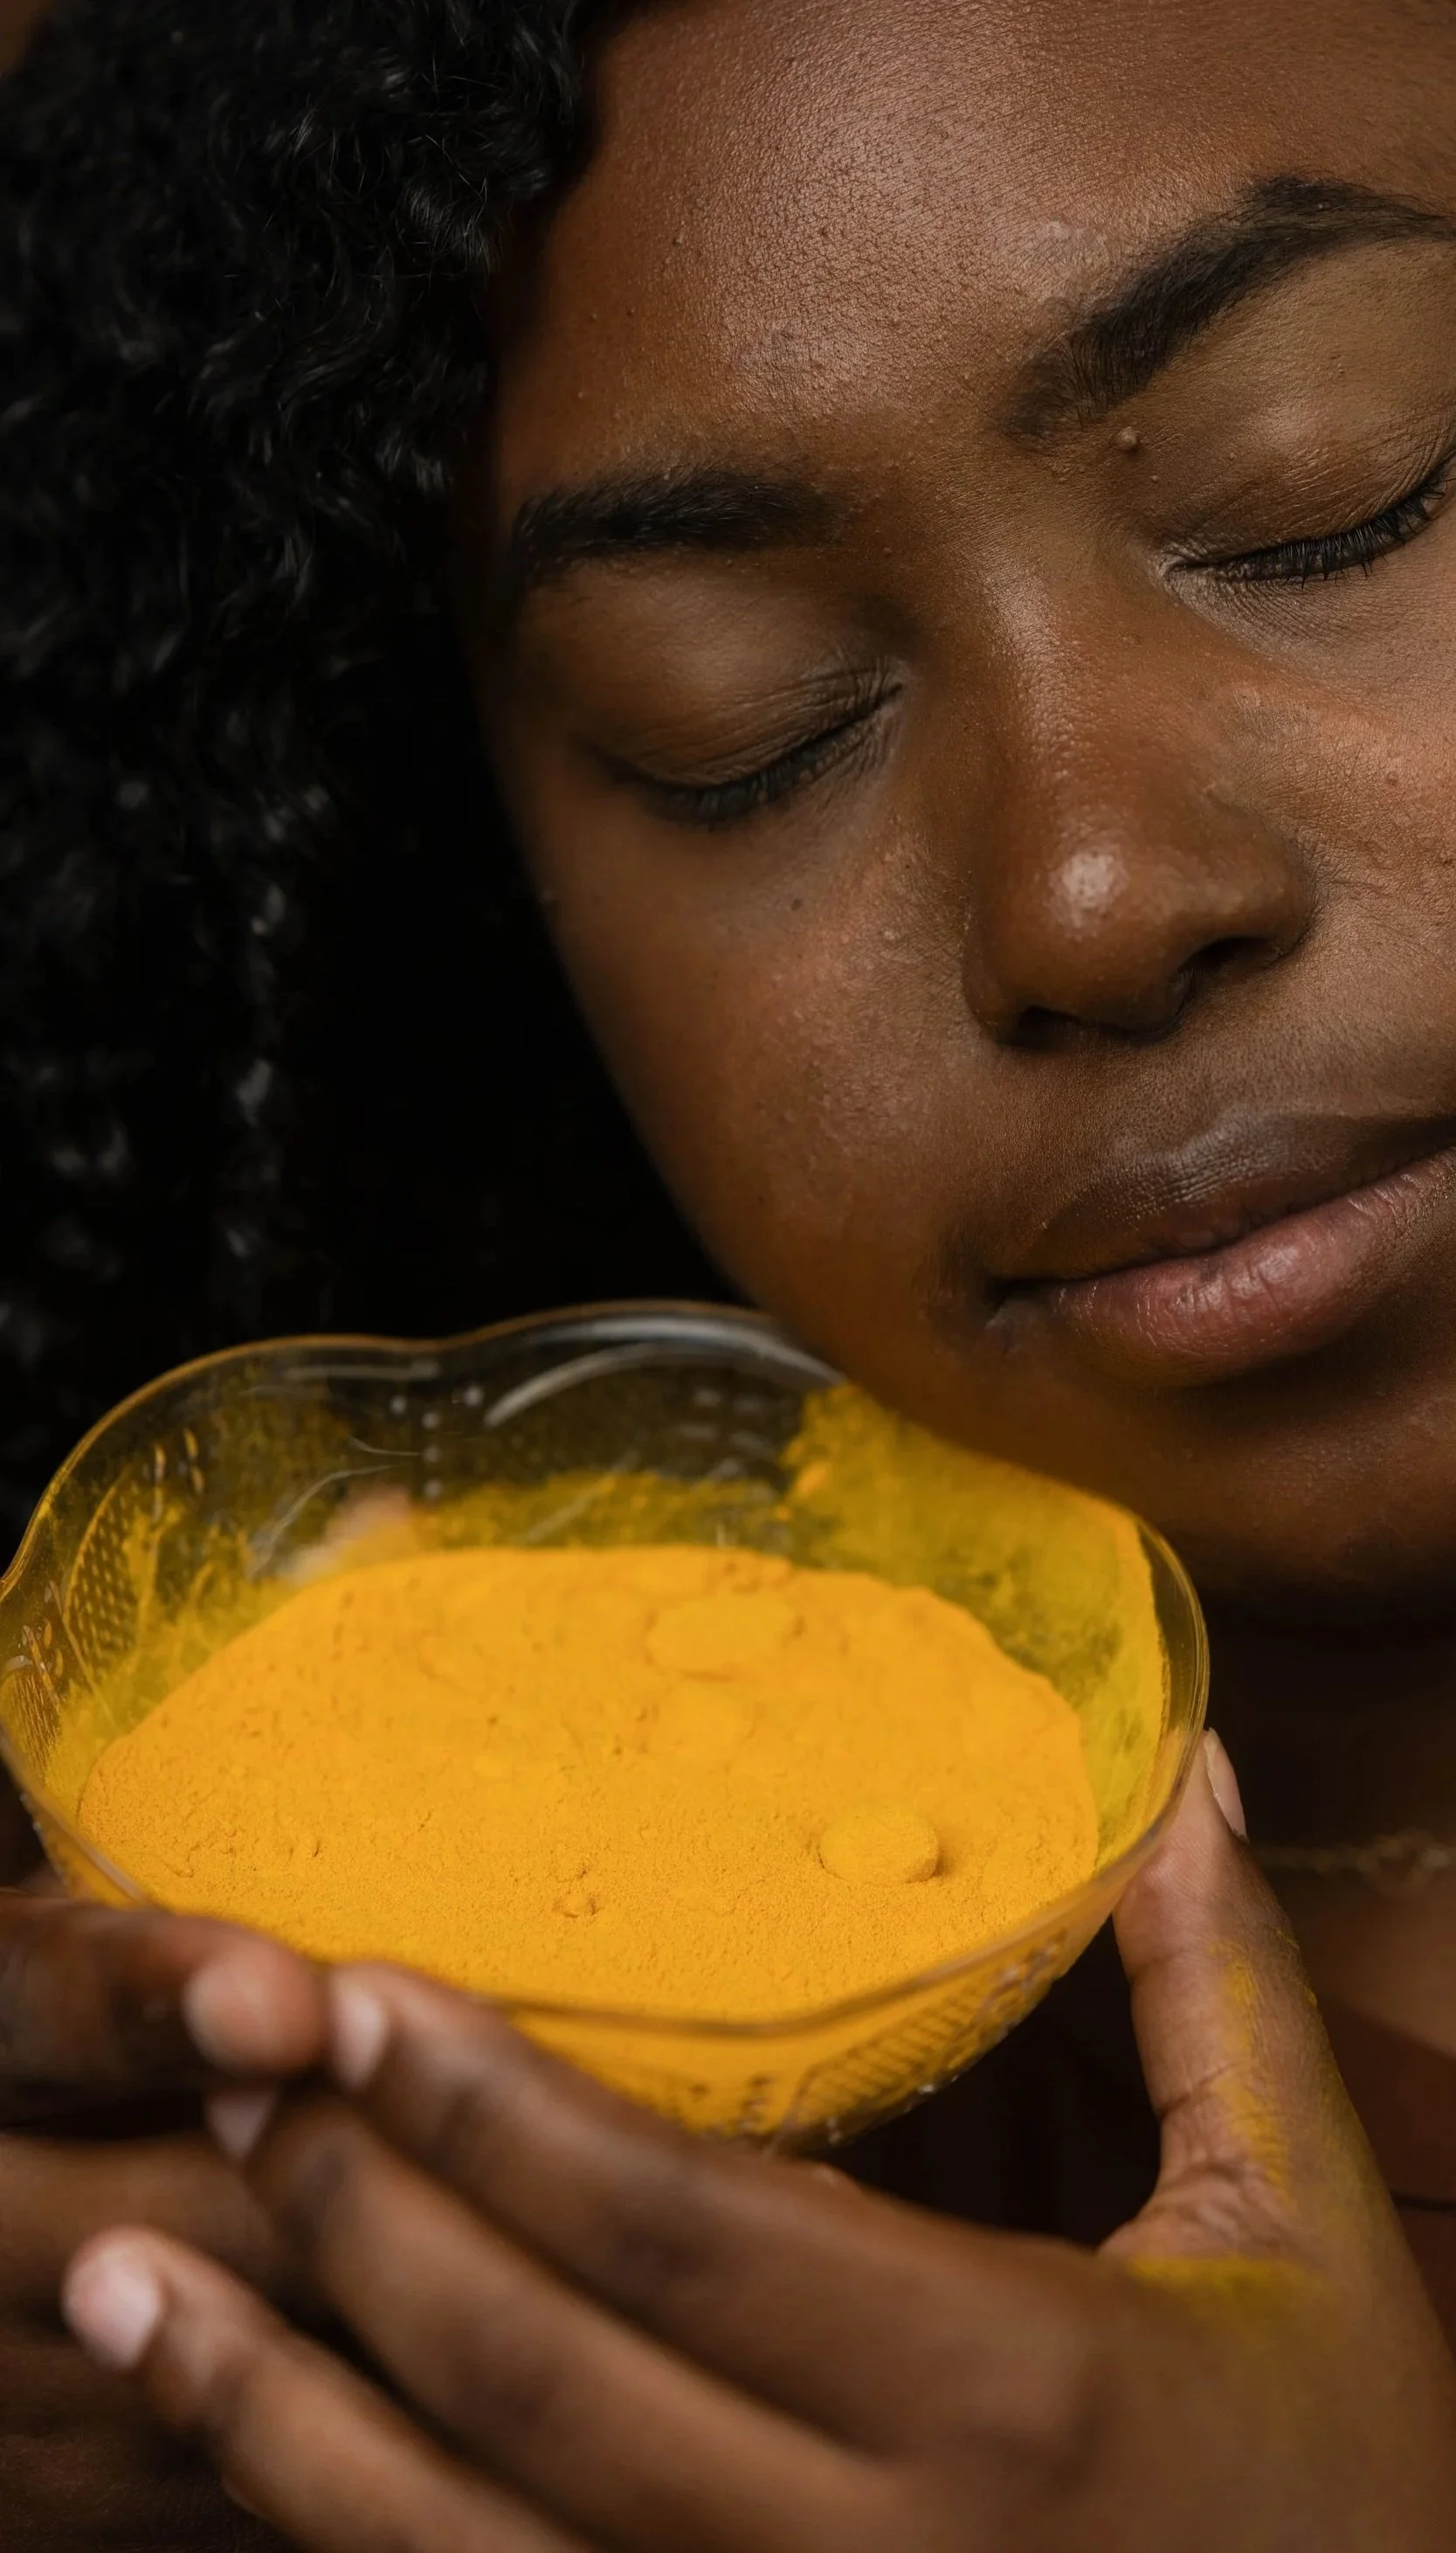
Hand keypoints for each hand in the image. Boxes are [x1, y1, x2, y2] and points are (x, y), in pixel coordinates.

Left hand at [60, 1740, 1455, 2551]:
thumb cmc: (1337, 2499)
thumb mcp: (1306, 2240)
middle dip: (356, 2223)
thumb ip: (1218, 1996)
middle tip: (224, 2080)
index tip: (359, 1993)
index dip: (503, 2117)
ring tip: (122, 2284)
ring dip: (272, 2425)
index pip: (690, 2229)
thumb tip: (1186, 1768)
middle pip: (542, 2384)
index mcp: (1008, 2394)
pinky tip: (251, 2465)